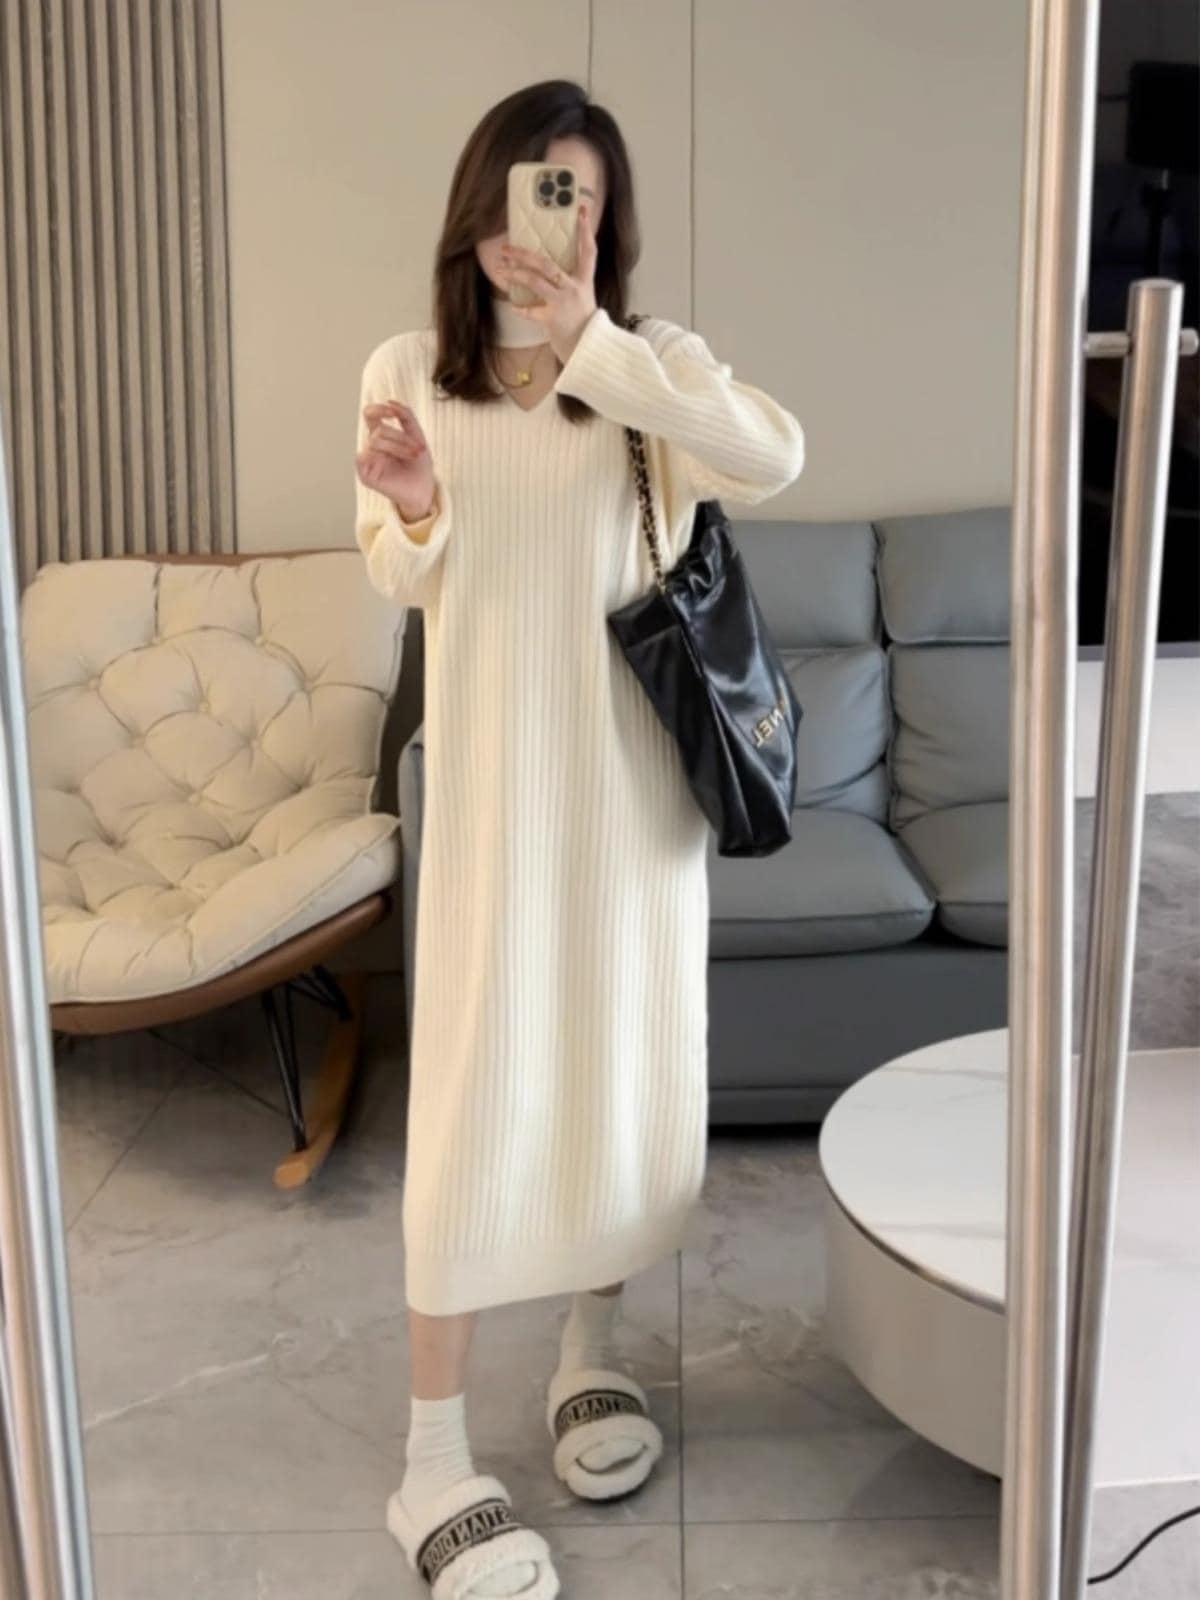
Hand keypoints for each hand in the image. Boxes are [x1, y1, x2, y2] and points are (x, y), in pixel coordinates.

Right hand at [356, 401, 436, 521]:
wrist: (424, 490)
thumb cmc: (419, 465)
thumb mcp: (417, 436)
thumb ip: (406, 416)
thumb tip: (390, 401)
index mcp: (382, 435)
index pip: (370, 414)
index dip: (378, 409)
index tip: (392, 412)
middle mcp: (372, 446)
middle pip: (378, 429)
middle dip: (401, 437)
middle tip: (419, 449)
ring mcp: (367, 460)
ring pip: (375, 441)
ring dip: (399, 447)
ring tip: (414, 456)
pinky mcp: (365, 474)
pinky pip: (363, 456)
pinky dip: (381, 456)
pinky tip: (393, 463)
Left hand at [500, 201, 598, 364]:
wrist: (588, 350)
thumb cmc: (582, 324)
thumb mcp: (582, 298)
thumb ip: (569, 283)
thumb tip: (547, 269)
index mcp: (584, 281)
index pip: (588, 251)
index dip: (586, 230)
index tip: (581, 210)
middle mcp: (574, 288)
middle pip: (547, 263)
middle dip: (525, 254)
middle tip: (508, 247)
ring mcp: (562, 303)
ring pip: (535, 281)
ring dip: (516, 274)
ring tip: (501, 269)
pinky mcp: (552, 319)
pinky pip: (530, 310)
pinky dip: (520, 308)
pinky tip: (513, 306)